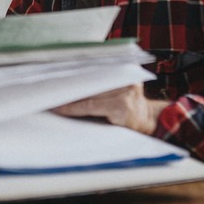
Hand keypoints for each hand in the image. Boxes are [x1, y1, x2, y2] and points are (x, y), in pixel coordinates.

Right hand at [50, 84, 166, 134]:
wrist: (150, 119)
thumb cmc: (130, 129)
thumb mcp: (112, 131)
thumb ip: (93, 120)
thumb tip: (69, 112)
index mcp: (122, 107)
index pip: (89, 105)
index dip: (71, 106)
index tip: (56, 107)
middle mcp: (126, 91)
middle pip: (91, 89)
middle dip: (72, 92)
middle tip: (54, 93)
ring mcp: (129, 80)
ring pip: (96, 79)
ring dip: (80, 81)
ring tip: (62, 84)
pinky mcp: (130, 73)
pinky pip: (106, 72)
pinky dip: (93, 74)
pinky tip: (78, 75)